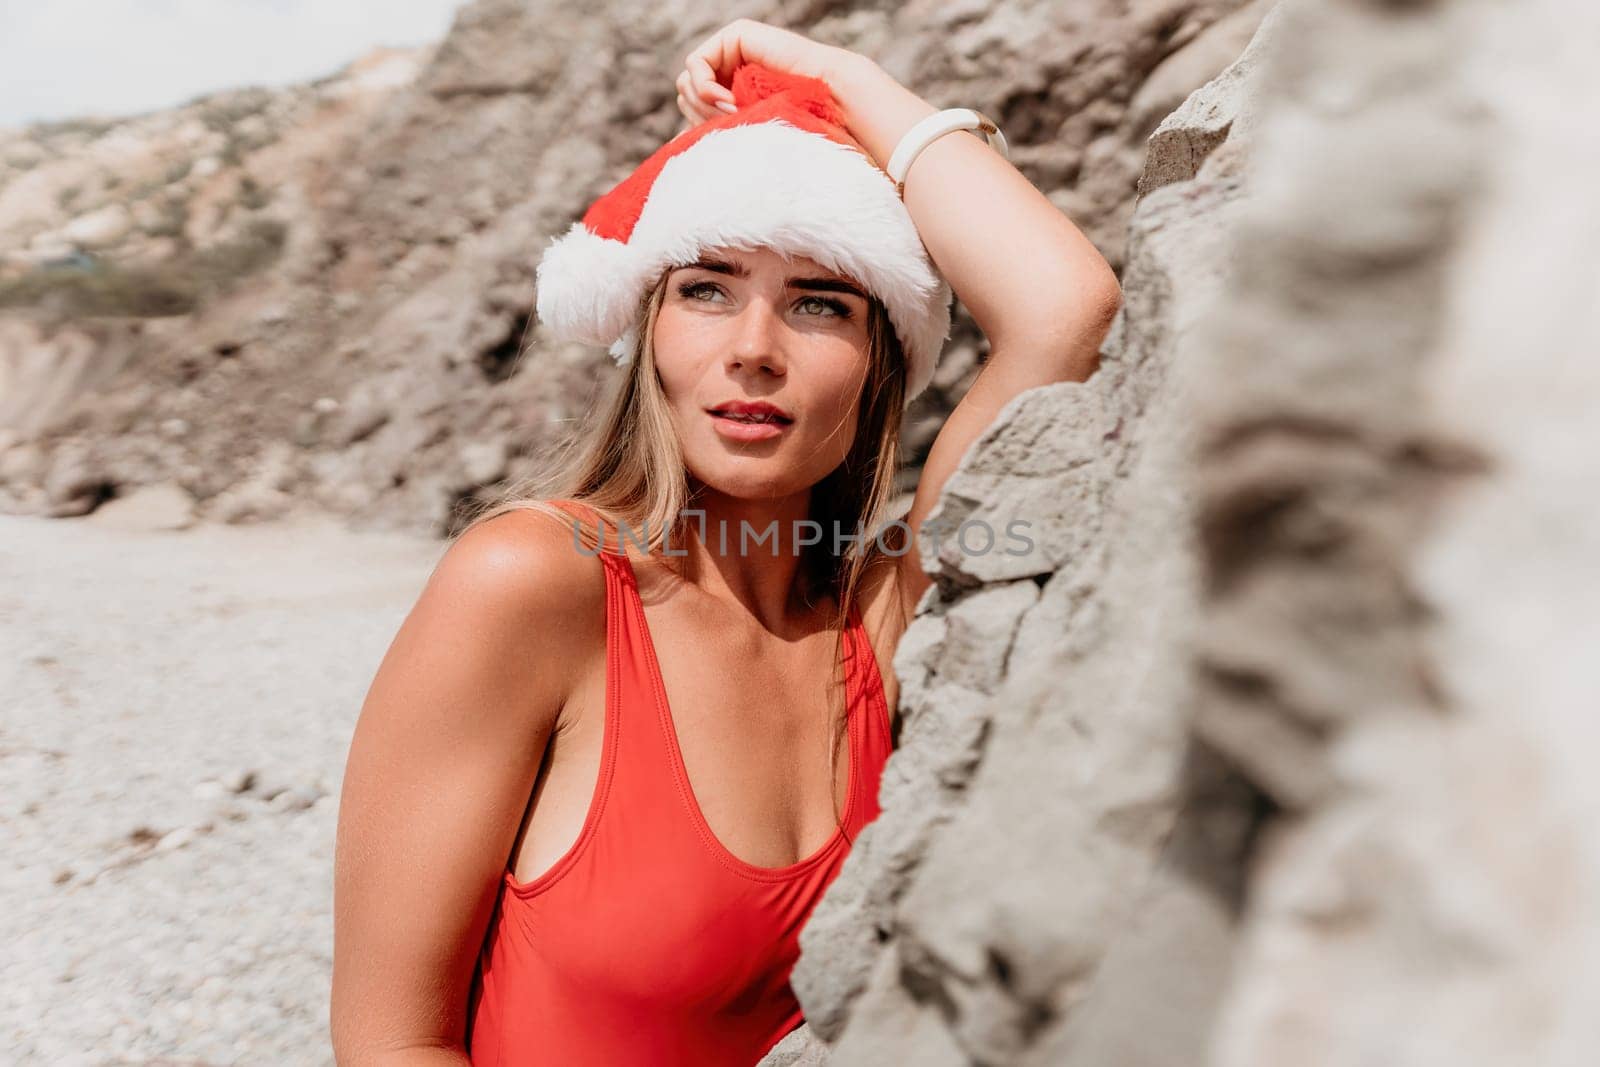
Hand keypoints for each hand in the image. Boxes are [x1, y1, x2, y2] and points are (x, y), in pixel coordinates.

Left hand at [675, 18, 862, 126]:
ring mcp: (733, 50)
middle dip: (700, 117)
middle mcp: (731, 69)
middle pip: (684, 95)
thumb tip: (674, 143)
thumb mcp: (746, 134)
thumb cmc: (798, 125)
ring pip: (686, 81)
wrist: (829, 103)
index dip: (698, 128)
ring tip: (735, 115)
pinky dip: (705, 89)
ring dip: (704, 106)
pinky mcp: (736, 36)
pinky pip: (696, 64)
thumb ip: (713, 131)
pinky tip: (730, 102)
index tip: (725, 142)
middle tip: (731, 127)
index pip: (691, 109)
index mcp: (734, 91)